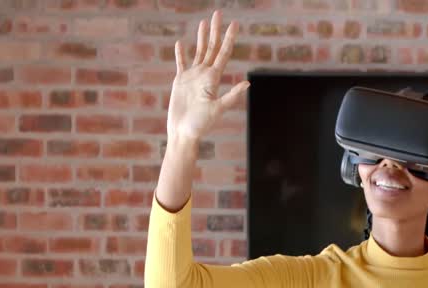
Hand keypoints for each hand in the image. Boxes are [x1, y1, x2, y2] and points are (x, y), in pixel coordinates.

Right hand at [168, 11, 247, 143]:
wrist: (184, 133)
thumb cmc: (201, 125)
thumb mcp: (217, 109)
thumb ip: (231, 96)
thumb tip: (247, 83)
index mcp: (214, 78)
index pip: (223, 53)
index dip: (229, 38)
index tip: (234, 24)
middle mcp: (205, 75)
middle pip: (211, 48)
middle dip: (215, 31)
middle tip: (218, 13)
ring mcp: (193, 77)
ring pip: (198, 52)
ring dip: (201, 37)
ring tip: (204, 22)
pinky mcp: (180, 82)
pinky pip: (181, 64)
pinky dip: (181, 54)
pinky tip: (180, 43)